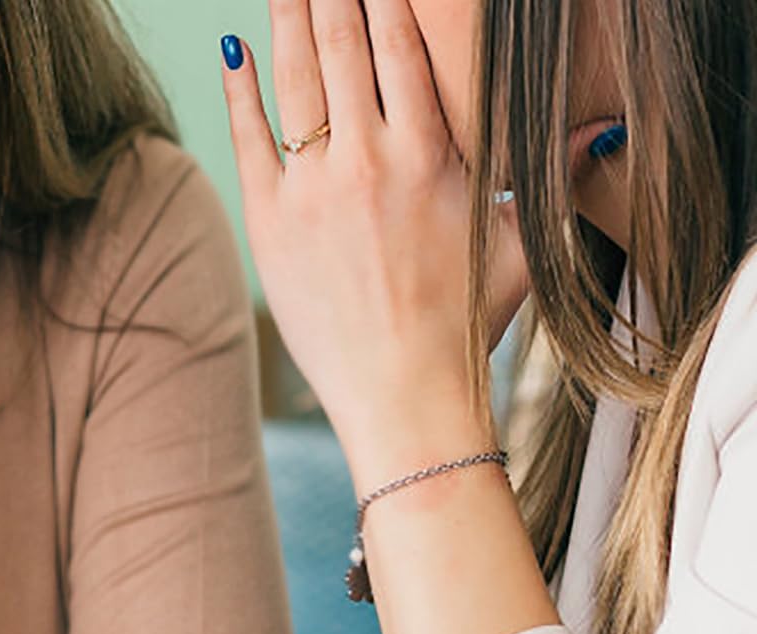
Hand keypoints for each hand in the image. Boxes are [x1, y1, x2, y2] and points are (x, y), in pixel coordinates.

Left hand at [221, 1, 526, 488]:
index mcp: (432, 151)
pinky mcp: (270, 224)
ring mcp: (314, 188)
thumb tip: (598, 131)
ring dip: (290, 18)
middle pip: (346, 42)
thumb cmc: (465, 324)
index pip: (403, 39)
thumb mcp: (516, 240)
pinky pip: (250, 137)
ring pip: (297, 77)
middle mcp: (370, 157)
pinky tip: (236, 51)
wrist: (404, 395)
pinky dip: (242, 90)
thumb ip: (545, 174)